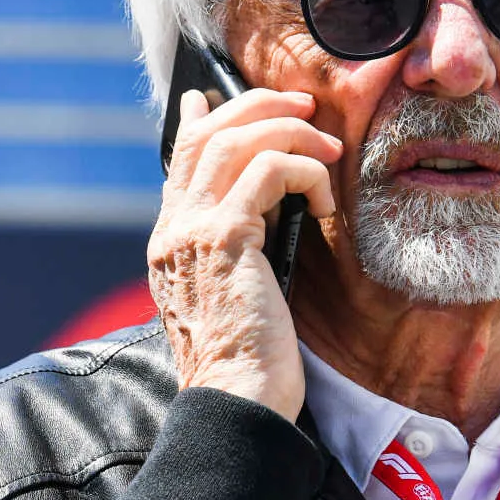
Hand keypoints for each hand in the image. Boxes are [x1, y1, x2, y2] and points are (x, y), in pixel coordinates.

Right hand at [149, 88, 340, 419]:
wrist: (236, 401)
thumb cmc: (248, 361)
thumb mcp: (234, 293)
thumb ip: (236, 248)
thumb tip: (263, 210)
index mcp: (170, 243)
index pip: (178, 161)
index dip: (198, 121)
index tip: (207, 97)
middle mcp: (173, 230)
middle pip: (205, 134)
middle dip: (257, 106)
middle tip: (303, 105)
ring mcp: (193, 231)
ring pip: (235, 140)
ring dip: (290, 130)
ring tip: (329, 146)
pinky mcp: (226, 238)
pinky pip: (269, 171)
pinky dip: (306, 170)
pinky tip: (326, 202)